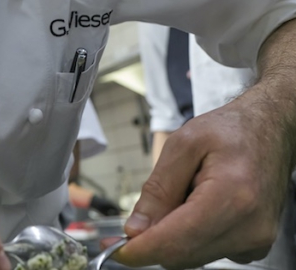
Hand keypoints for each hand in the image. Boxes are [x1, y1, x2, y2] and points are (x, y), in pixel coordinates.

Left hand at [114, 83, 292, 268]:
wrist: (269, 131)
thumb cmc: (230, 131)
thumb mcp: (183, 144)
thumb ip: (158, 188)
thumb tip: (136, 228)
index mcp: (233, 196)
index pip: (180, 240)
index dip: (144, 250)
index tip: (118, 250)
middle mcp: (250, 226)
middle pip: (185, 254)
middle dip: (153, 241)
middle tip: (134, 222)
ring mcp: (256, 240)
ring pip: (194, 256)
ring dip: (173, 235)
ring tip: (181, 196)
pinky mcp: (254, 245)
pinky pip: (208, 251)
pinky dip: (191, 235)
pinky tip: (195, 206)